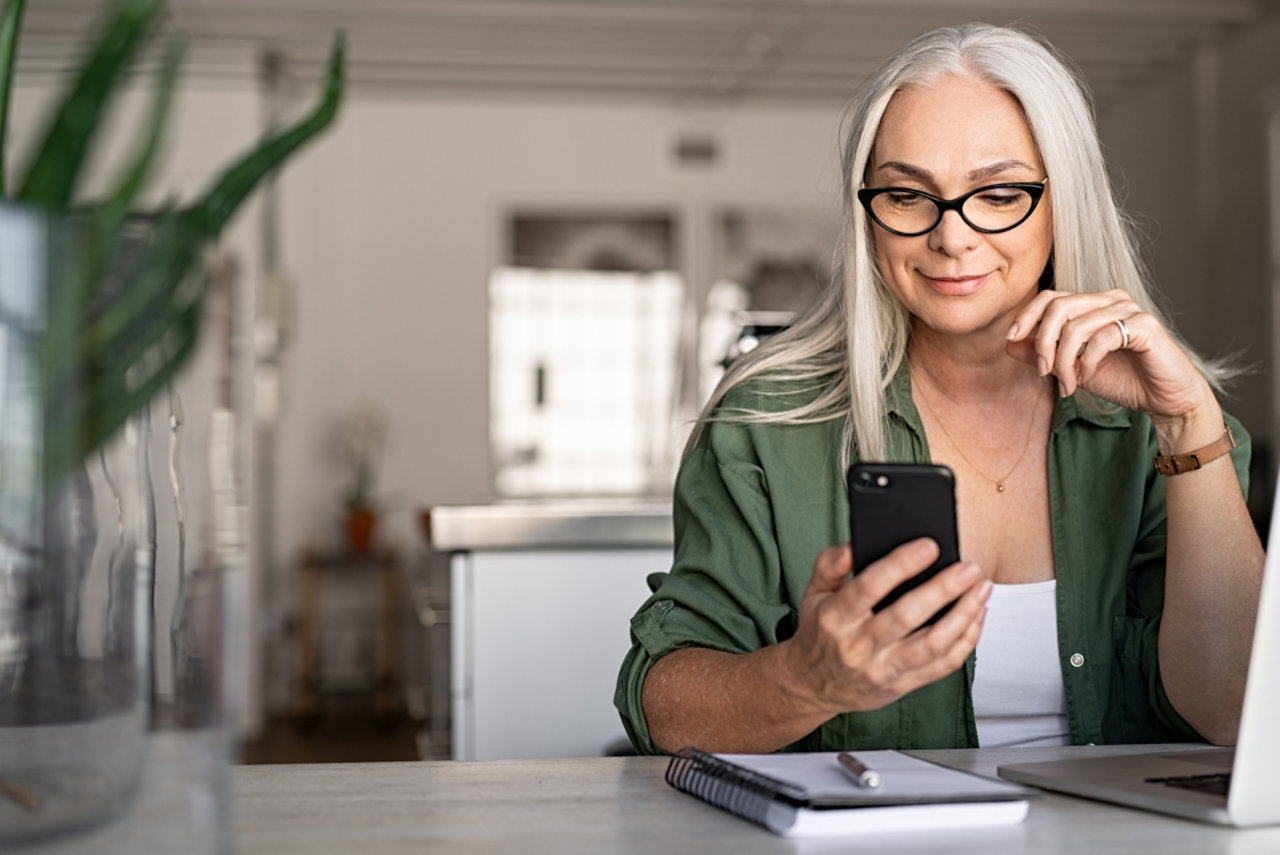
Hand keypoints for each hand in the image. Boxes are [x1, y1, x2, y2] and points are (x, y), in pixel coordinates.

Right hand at [781, 540, 989, 715]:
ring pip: (932, 644)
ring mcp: (883, 668)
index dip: (901, 565)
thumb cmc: (820, 633)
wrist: (813, 685)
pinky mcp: (902, 685)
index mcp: (835, 617)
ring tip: (982, 589)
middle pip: (907, 616)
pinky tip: (976, 616)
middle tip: (968, 568)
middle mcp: (859, 645)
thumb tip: (853, 544)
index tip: (929, 546)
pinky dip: (966, 640)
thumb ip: (829, 564)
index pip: (869, 587)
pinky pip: (942, 665)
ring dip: (963, 615)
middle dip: (943, 590)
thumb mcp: (812, 593)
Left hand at [1005, 289, 1217, 427]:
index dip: (1026, 315)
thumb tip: (1010, 343)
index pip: (1051, 297)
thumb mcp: (1072, 368)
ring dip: (1065, 361)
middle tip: (1043, 372)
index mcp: (1093, 304)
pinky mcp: (1145, 326)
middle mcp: (1111, 300)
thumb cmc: (1122, 380)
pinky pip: (1102, 338)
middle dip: (1043, 342)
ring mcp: (1130, 310)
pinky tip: (1086, 378)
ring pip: (1076, 326)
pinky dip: (1087, 362)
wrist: (1163, 399)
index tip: (1011, 338)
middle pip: (1059, 306)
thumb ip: (1043, 354)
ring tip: (1069, 384)